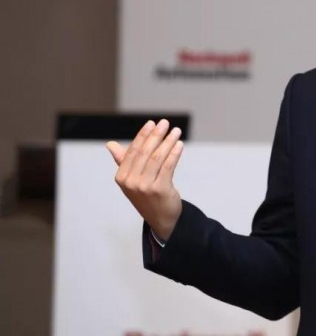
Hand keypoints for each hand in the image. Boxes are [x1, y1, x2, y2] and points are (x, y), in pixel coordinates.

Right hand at [107, 119, 183, 240]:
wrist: (161, 218)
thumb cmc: (146, 195)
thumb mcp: (132, 180)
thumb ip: (123, 161)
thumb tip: (110, 144)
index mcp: (121, 177)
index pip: (133, 151)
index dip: (143, 135)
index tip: (151, 123)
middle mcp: (131, 182)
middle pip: (145, 152)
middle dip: (156, 135)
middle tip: (165, 123)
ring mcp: (145, 186)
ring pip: (157, 157)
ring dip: (168, 141)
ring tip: (176, 131)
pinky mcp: (160, 189)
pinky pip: (168, 166)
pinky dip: (174, 153)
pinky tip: (179, 144)